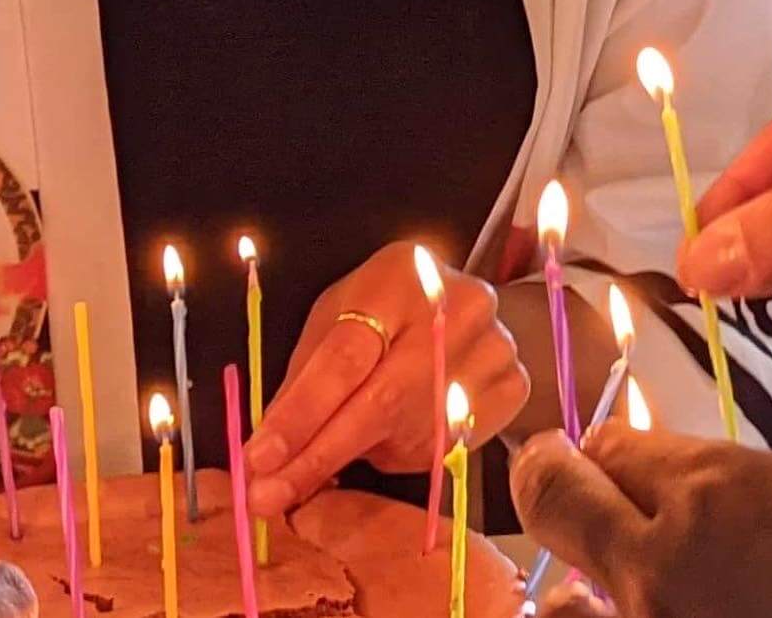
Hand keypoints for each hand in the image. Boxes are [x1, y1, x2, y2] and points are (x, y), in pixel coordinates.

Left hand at [243, 241, 528, 516]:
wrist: (467, 306)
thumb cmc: (387, 306)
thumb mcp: (337, 315)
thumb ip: (305, 375)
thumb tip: (268, 449)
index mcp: (399, 274)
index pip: (344, 355)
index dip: (301, 412)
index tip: (259, 457)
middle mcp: (454, 308)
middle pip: (379, 402)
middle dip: (317, 457)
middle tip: (267, 497)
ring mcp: (492, 348)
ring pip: (411, 434)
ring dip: (360, 456)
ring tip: (333, 448)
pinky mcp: (512, 386)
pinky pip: (446, 448)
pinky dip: (407, 451)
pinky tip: (395, 430)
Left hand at [510, 423, 771, 617]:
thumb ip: (706, 480)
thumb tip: (639, 475)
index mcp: (708, 493)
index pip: (601, 447)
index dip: (599, 452)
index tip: (594, 457)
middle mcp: (664, 564)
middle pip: (550, 498)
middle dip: (552, 480)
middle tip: (555, 477)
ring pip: (557, 602)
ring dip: (571, 585)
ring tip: (590, 585)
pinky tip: (620, 612)